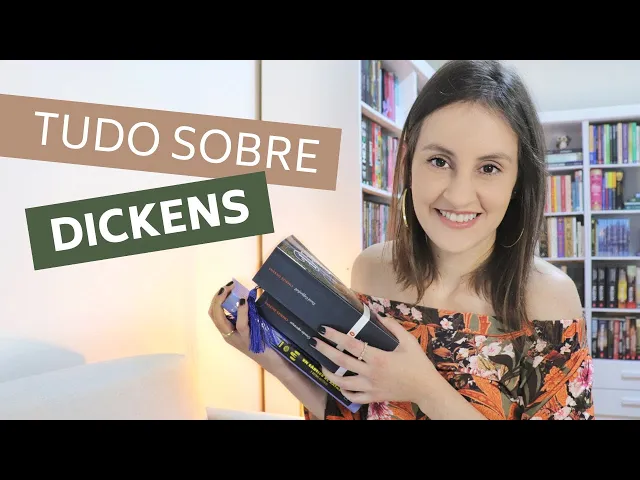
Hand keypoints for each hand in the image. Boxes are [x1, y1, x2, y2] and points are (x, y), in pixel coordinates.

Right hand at [208, 281, 284, 371]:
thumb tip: (249, 294)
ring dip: (223, 301)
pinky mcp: (248, 340)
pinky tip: (243, 301)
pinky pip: (241, 324)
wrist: (275, 362)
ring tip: (231, 290)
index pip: (214, 313)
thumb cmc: (265, 343)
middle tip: (227, 286)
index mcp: (228, 331)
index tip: (225, 286)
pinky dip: (241, 311)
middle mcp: (228, 335)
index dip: (216, 298)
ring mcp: (237, 339)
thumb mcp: (253, 325)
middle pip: (214, 314)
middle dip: (217, 297)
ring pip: (221, 319)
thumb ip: (248, 314)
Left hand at [311, 314, 435, 404]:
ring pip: (343, 382)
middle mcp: (371, 373)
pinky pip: (353, 396)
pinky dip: (344, 390)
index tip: (324, 329)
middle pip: (342, 362)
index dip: (335, 336)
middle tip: (314, 342)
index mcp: (378, 357)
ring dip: (329, 373)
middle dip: (325, 351)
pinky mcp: (373, 397)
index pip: (351, 344)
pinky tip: (339, 384)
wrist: (426, 389)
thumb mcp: (408, 341)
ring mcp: (370, 387)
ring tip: (321, 364)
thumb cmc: (418, 364)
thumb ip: (393, 326)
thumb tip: (379, 314)